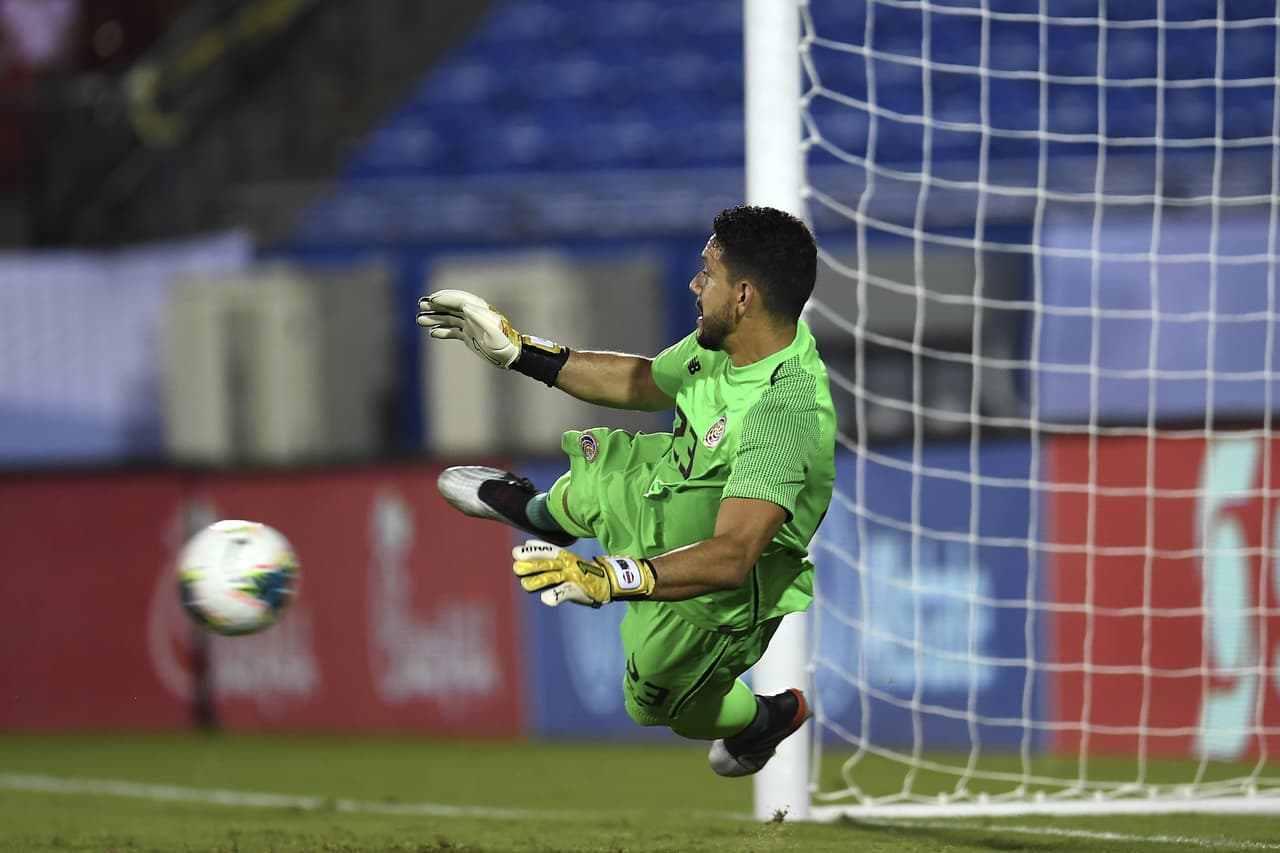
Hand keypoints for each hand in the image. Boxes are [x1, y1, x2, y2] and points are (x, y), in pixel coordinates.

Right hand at [416, 289, 520, 367]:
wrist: (511, 356)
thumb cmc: (504, 345)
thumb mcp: (494, 333)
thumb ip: (480, 319)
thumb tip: (465, 305)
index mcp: (480, 311)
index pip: (459, 300)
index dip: (446, 298)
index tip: (431, 300)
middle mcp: (474, 315)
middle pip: (452, 307)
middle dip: (436, 305)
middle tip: (420, 304)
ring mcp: (471, 325)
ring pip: (450, 318)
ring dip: (435, 318)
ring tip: (420, 320)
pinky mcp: (469, 336)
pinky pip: (453, 331)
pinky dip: (443, 331)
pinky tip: (432, 333)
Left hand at [512, 540, 655, 606]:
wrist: (609, 581)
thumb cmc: (582, 572)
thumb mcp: (565, 560)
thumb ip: (546, 553)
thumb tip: (527, 542)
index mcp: (564, 556)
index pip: (547, 550)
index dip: (532, 551)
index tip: (517, 553)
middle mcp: (568, 564)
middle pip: (547, 563)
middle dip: (531, 565)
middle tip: (517, 567)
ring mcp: (573, 576)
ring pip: (553, 577)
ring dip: (538, 580)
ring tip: (525, 584)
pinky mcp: (579, 590)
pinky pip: (566, 592)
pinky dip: (555, 595)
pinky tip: (545, 599)